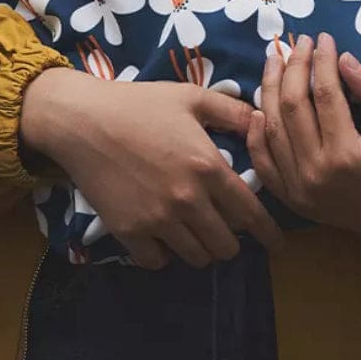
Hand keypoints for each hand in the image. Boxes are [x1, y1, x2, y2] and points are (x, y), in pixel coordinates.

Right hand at [21, 67, 283, 268]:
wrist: (83, 120)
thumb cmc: (140, 104)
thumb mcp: (191, 97)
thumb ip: (231, 111)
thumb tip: (262, 120)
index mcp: (208, 167)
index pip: (250, 213)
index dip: (268, 233)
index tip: (276, 244)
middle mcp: (188, 200)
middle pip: (226, 245)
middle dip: (232, 240)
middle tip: (225, 229)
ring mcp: (157, 220)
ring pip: (196, 257)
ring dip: (201, 248)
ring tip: (196, 233)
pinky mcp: (128, 232)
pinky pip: (158, 262)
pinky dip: (165, 255)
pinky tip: (164, 237)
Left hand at [246, 33, 360, 251]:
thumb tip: (343, 58)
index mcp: (347, 155)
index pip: (324, 93)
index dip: (322, 60)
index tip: (324, 38)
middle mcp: (316, 172)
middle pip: (291, 106)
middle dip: (293, 67)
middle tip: (300, 42)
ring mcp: (299, 189)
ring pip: (272, 129)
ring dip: (269, 90)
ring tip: (275, 60)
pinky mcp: (292, 199)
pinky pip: (264, 163)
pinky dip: (257, 134)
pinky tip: (258, 108)